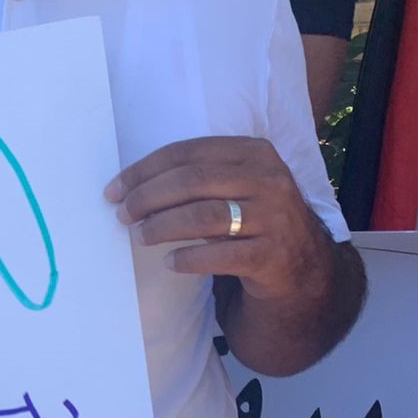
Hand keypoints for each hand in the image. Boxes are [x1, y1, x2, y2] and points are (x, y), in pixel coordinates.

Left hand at [106, 138, 331, 300]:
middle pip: (192, 181)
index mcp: (255, 152)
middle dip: (147, 197)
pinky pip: (220, 255)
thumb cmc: (254, 220)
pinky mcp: (273, 254)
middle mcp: (269, 179)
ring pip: (203, 216)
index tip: (115, 189)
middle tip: (122, 214)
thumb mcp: (237, 185)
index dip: (144, 170)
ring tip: (139, 236)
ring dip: (161, 227)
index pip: (187, 153)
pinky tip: (170, 262)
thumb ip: (198, 177)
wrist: (302, 265)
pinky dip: (188, 258)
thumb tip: (130, 187)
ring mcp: (275, 217)